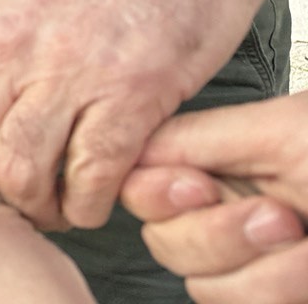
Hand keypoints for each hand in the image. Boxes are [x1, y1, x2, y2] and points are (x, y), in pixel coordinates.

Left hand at [0, 0, 262, 229]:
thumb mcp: (17, 1)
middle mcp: (11, 50)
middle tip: (14, 209)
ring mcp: (69, 71)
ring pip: (19, 174)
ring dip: (37, 209)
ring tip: (56, 208)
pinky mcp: (129, 93)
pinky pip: (89, 176)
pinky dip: (89, 206)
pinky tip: (96, 200)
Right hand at [120, 94, 307, 302]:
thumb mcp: (282, 130)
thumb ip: (196, 137)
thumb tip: (128, 150)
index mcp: (215, 160)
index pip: (139, 181)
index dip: (159, 194)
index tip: (202, 191)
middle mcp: (224, 208)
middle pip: (164, 241)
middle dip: (219, 237)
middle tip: (280, 218)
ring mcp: (250, 255)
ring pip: (202, 285)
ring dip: (265, 273)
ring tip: (306, 243)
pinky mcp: (269, 289)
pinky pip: (238, 303)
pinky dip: (282, 292)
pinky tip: (307, 272)